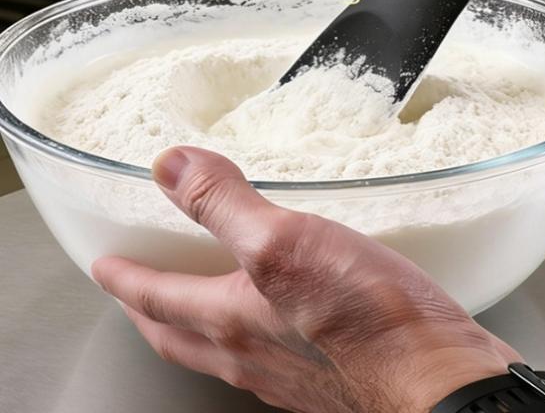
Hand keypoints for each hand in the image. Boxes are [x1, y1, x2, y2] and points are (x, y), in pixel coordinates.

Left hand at [93, 147, 519, 412]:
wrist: (436, 379)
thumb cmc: (365, 317)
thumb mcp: (285, 240)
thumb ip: (223, 204)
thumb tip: (171, 167)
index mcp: (231, 320)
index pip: (158, 299)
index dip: (126, 279)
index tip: (105, 265)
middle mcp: (252, 355)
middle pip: (181, 335)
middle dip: (151, 312)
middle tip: (137, 295)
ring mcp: (289, 374)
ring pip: (221, 351)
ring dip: (196, 326)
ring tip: (198, 306)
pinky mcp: (329, 377)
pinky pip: (267, 356)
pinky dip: (249, 335)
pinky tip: (277, 322)